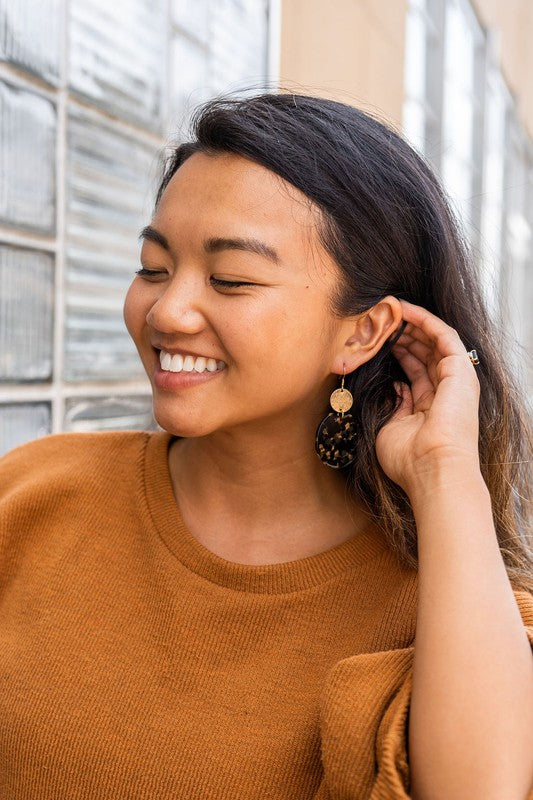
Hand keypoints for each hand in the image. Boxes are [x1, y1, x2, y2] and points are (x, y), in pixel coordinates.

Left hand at [375, 300, 481, 496]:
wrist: (432, 470)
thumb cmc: (410, 459)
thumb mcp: (391, 427)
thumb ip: (394, 404)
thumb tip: (395, 385)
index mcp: (431, 405)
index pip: (415, 369)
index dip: (397, 351)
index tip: (376, 338)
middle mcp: (446, 390)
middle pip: (424, 352)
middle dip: (402, 333)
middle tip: (379, 319)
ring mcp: (456, 379)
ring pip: (434, 340)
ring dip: (411, 323)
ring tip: (388, 309)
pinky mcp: (460, 370)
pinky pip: (443, 334)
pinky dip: (424, 319)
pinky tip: (404, 309)